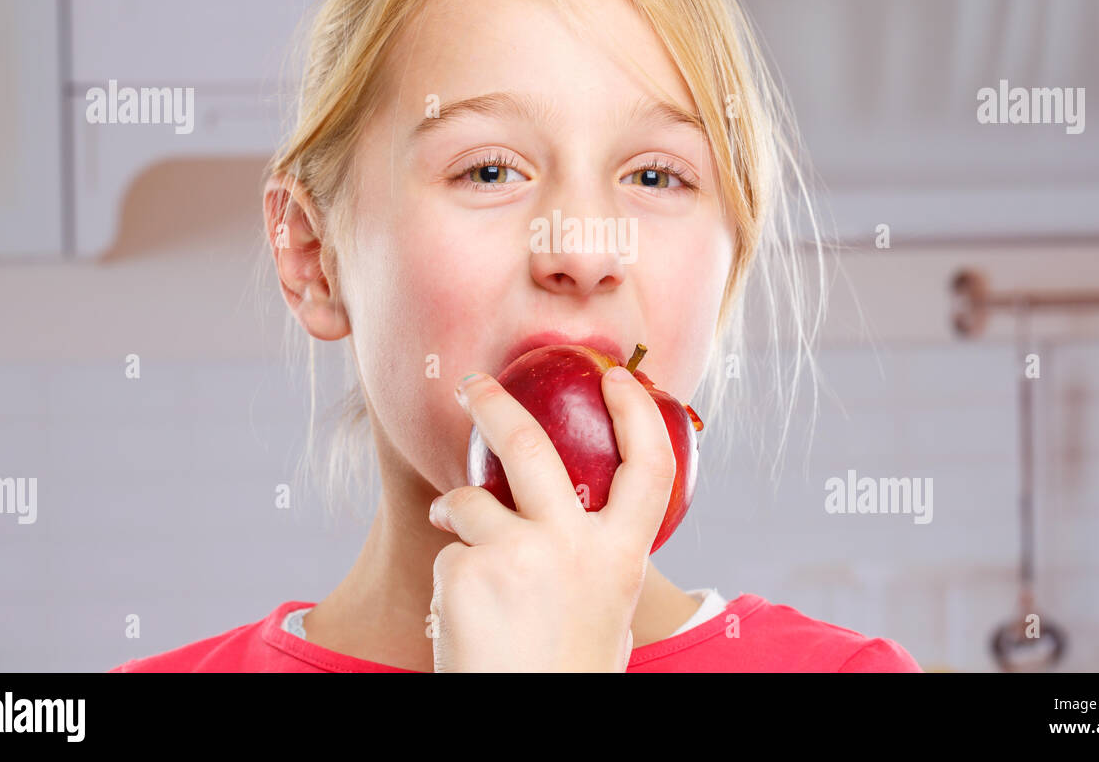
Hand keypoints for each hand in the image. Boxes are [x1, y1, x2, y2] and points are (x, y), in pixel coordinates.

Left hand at [427, 365, 676, 671]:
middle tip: (473, 386)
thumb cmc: (569, 671)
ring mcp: (517, 555)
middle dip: (495, 405)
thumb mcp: (607, 613)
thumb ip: (600, 560)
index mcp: (620, 557)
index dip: (636, 415)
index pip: (648, 467)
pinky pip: (449, 554)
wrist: (529, 718)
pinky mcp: (465, 573)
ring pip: (472, 499)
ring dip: (455, 504)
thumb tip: (587, 522)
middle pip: (532, 446)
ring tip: (450, 518)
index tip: (619, 381)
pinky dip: (450, 574)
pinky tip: (461, 612)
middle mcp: (573, 547)